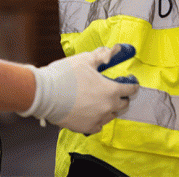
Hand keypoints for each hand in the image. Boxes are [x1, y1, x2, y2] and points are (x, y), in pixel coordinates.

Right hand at [20, 44, 138, 133]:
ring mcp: (97, 119)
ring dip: (111, 108)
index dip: (132, 85)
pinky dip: (99, 119)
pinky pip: (99, 126)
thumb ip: (103, 56)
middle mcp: (107, 107)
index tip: (132, 83)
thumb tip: (114, 50)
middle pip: (124, 105)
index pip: (130, 90)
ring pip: (112, 116)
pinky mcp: (85, 128)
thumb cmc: (66, 75)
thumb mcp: (86, 60)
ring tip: (104, 101)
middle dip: (123, 98)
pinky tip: (94, 113)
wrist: (45, 94)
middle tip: (118, 92)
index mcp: (111, 90)